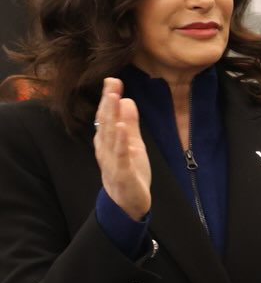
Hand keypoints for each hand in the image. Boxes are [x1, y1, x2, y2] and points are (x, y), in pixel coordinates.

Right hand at [94, 77, 150, 220]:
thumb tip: (126, 100)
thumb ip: (130, 124)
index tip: (113, 79)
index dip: (109, 98)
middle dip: (108, 101)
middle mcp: (106, 148)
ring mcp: (112, 161)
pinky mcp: (122, 173)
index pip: (107, 116)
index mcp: (108, 140)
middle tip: (111, 82)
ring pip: (110, 136)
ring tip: (114, 98)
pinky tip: (122, 128)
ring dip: (112, 116)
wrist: (128, 203)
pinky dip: (121, 142)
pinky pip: (120, 155)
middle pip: (106, 122)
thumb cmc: (129, 171)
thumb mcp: (133, 144)